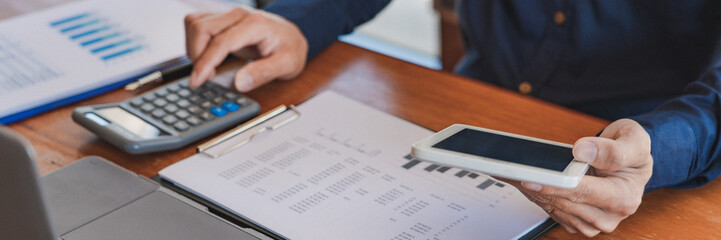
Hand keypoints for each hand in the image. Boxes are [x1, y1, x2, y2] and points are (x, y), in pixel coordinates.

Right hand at [184, 7, 307, 91]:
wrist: (291, 37)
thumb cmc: (290, 49)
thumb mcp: (287, 66)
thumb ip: (263, 74)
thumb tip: (239, 83)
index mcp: (256, 24)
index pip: (221, 41)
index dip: (205, 62)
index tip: (197, 80)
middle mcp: (239, 15)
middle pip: (201, 28)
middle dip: (197, 55)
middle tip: (205, 77)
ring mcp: (229, 14)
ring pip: (194, 23)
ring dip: (193, 48)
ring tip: (207, 67)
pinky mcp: (221, 18)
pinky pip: (196, 24)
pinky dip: (194, 41)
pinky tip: (206, 57)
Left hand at [509, 119, 652, 236]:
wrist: (628, 160)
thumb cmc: (630, 149)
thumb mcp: (633, 139)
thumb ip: (612, 148)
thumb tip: (584, 151)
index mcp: (623, 198)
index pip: (581, 192)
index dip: (554, 185)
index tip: (530, 178)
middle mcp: (608, 215)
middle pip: (563, 202)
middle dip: (537, 186)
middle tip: (512, 171)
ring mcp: (591, 221)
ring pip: (554, 208)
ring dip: (533, 192)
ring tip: (514, 173)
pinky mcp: (577, 221)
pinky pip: (552, 211)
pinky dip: (537, 195)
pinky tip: (525, 181)